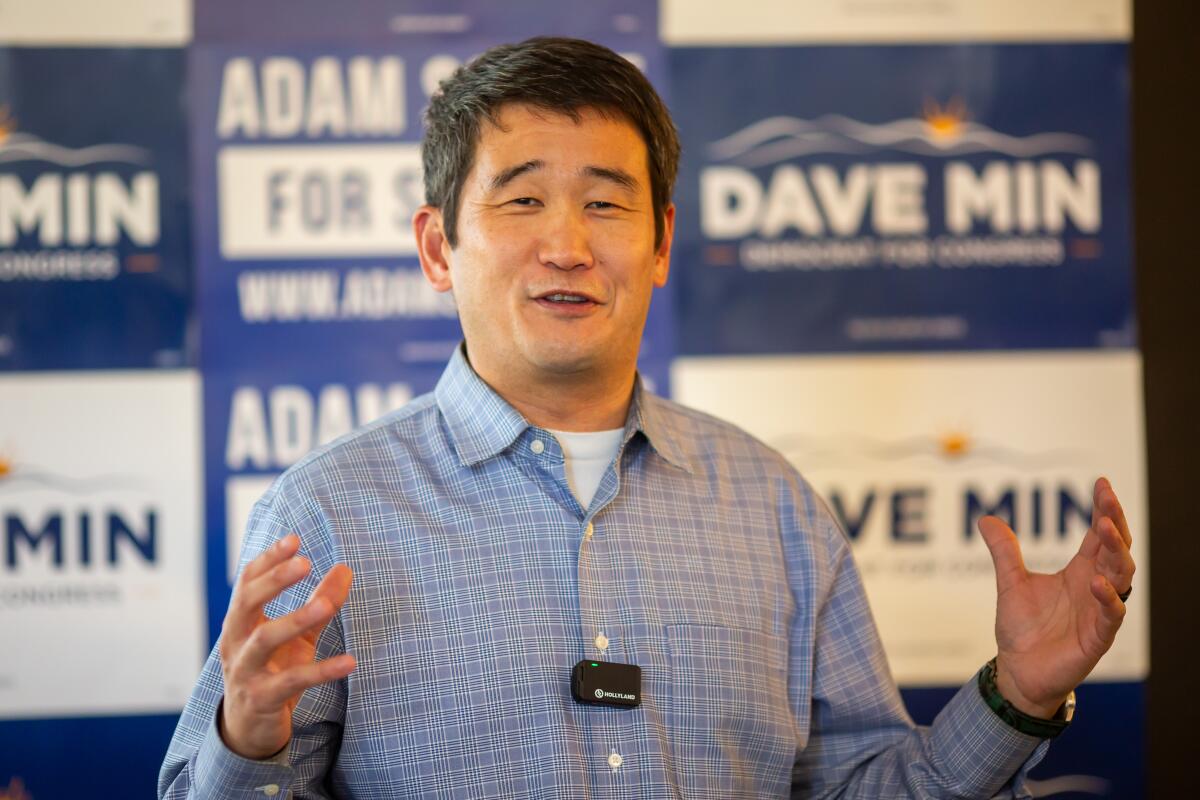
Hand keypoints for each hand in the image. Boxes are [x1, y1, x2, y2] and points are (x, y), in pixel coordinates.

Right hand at [218, 534, 355, 759]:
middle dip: (274, 581)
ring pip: (263, 640)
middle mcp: (236, 643)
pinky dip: (321, 671)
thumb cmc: (273, 672)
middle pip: (246, 604)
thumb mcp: (299, 635)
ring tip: (326, 605)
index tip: (295, 539)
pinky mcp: (261, 699)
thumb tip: (346, 568)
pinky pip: (291, 682)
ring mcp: (245, 672)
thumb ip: (320, 602)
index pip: (247, 583)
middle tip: (305, 563)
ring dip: (295, 619)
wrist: (249, 730)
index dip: (269, 560)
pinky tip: (349, 662)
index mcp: (241, 623)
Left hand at [979, 477, 1133, 717]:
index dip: (1103, 510)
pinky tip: (1097, 584)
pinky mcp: (1097, 638)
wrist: (1018, 671)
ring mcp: (1100, 612)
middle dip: (1115, 523)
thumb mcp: (1010, 583)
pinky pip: (1110, 616)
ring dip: (1116, 553)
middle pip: (1116, 550)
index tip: (1101, 483)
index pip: (1098, 536)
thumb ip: (1004, 551)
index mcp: (1080, 572)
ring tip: (1106, 529)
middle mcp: (1095, 588)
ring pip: (1121, 577)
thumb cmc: (1022, 629)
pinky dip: (1107, 599)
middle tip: (1107, 500)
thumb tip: (985, 517)